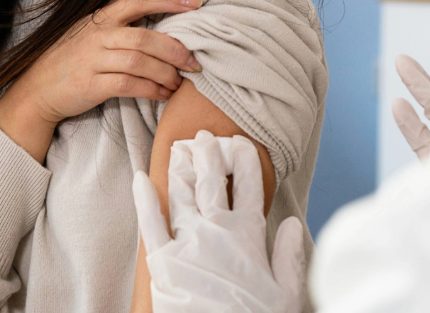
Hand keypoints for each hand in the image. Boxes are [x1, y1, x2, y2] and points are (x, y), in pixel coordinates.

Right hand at [0, 0, 202, 159]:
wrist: (38, 89)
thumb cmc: (70, 55)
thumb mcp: (89, 23)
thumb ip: (116, 0)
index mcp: (101, 18)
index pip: (138, 0)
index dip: (168, 0)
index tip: (196, 4)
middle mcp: (97, 36)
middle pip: (144, 37)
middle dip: (174, 49)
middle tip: (194, 62)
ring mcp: (93, 60)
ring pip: (138, 62)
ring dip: (165, 73)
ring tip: (179, 81)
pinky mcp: (91, 85)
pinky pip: (128, 86)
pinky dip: (150, 90)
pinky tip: (163, 94)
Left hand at [133, 131, 304, 312]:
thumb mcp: (288, 293)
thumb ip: (290, 255)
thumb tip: (291, 225)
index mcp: (248, 234)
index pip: (248, 185)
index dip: (245, 160)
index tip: (241, 143)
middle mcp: (215, 230)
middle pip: (211, 181)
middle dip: (208, 154)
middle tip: (205, 136)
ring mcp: (186, 242)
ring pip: (181, 193)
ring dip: (180, 167)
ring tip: (180, 148)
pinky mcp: (162, 261)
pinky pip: (150, 223)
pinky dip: (144, 200)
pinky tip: (139, 179)